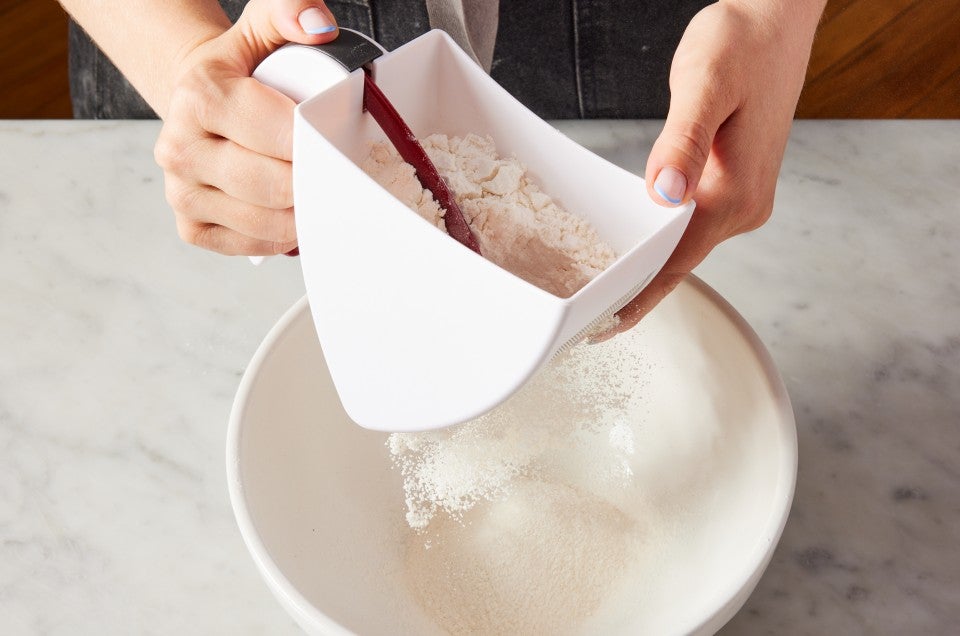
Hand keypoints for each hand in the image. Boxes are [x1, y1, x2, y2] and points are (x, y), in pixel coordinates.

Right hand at [153, 0, 338, 254]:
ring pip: (264, 223)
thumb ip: (291, 12)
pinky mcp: (190, 227)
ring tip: (322, 198)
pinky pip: (247, 246)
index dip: (321, 144)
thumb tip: (320, 27)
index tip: (343, 145)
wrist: (197, 98)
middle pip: (274, 185)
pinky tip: (293, 218)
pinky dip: (280, 239)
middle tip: (342, 178)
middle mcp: (180, 147)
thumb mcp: (263, 29)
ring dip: (304, 217)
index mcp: (200, 94)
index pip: (281, 134)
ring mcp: (180, 192)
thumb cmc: (242, 69)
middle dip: (316, 184)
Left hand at [599, 0, 823, 338]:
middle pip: (680, 263)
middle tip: (586, 319)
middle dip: (636, 291)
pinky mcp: (736, 185)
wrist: (775, 21)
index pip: (677, 263)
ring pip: (685, 246)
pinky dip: (663, 241)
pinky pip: (692, 226)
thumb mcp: (704, 83)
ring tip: (604, 291)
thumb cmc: (740, 43)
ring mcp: (744, 199)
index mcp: (734, 193)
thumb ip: (683, 140)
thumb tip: (666, 194)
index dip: (638, 298)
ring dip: (648, 267)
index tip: (602, 329)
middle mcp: (745, 206)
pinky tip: (638, 245)